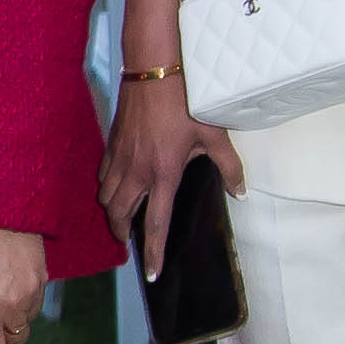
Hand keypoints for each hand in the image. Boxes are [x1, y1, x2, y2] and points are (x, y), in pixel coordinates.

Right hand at [99, 75, 240, 277]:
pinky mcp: (112, 142)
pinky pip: (103, 174)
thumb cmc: (187, 100)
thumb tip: (241, 191)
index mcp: (164, 174)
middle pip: (119, 215)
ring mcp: (120, 157)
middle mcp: (137, 171)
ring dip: (113, 210)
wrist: (155, 68)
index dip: (153, 253)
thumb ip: (229, 166)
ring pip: (106, 196)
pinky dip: (107, 185)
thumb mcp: (214, 134)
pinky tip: (117, 183)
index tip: (151, 275)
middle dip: (123, 232)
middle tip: (131, 239)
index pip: (156, 224)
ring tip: (124, 213)